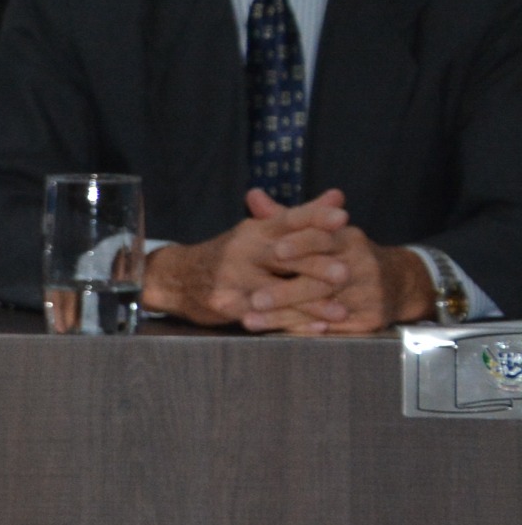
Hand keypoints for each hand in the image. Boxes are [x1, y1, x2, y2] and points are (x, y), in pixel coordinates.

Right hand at [142, 191, 381, 332]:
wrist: (177, 278)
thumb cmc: (230, 255)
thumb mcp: (260, 232)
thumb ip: (302, 217)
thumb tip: (339, 196)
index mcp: (254, 230)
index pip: (287, 219)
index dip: (314, 217)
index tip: (343, 217)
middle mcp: (242, 249)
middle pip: (283, 256)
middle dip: (316, 265)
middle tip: (347, 272)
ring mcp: (232, 277)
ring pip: (276, 291)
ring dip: (311, 303)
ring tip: (341, 311)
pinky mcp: (227, 303)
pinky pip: (265, 316)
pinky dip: (294, 323)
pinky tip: (317, 328)